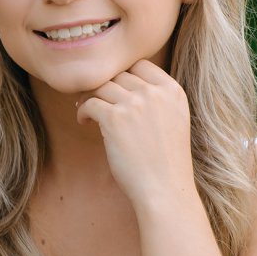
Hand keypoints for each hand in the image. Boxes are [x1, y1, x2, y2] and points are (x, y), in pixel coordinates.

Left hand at [76, 59, 196, 212]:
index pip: (141, 64)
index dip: (123, 74)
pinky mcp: (115, 118)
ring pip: (102, 86)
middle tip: (93, 97)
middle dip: (105, 84)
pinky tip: (83, 121)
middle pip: (119, 74)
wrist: (165, 190)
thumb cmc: (166, 162)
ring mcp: (135, 104)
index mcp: (172, 91)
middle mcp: (155, 93)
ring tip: (84, 108)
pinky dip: (82, 110)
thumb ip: (156, 99)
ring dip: (89, 95)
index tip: (113, 86)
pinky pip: (90, 103)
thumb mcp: (173, 120)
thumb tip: (122, 83)